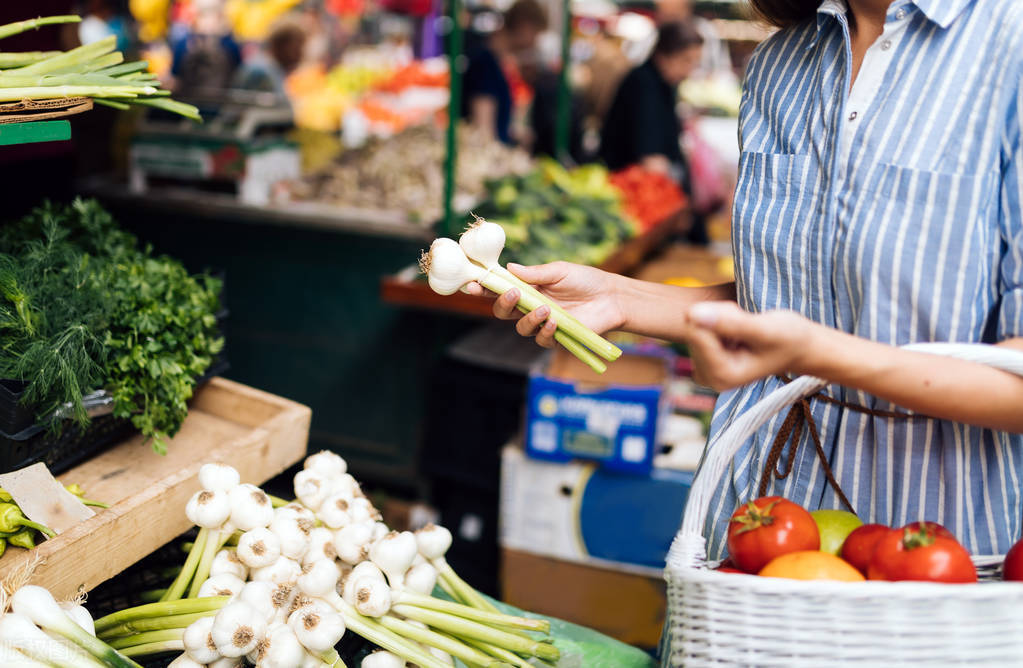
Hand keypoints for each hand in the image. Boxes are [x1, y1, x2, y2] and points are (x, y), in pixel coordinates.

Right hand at [464, 262, 625, 347]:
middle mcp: (531, 307)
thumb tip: (509, 268)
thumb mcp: (560, 270)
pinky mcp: (557, 338)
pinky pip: (542, 340)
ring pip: (521, 328)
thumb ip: (535, 273)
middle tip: (512, 295)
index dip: (484, 288)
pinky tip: (555, 321)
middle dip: (502, 304)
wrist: (611, 298)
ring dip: (529, 319)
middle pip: (503, 312)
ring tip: (545, 309)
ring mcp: (543, 324)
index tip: (472, 284)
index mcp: (529, 288)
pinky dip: (545, 331)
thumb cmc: (586, 280)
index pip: (500, 289)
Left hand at [684, 302, 815, 389]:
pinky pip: (699, 327)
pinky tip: (739, 332)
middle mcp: (708, 377)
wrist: (800, 347)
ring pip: (696, 324)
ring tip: (746, 329)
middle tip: (747, 324)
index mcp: (721, 376)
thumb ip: (730, 324)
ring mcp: (704, 370)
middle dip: (720, 317)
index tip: (746, 322)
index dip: (721, 315)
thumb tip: (691, 313)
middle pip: (694, 328)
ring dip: (721, 318)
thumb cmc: (788, 339)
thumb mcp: (764, 329)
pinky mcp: (704, 360)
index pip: (696, 331)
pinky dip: (718, 321)